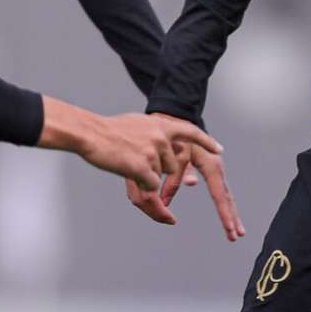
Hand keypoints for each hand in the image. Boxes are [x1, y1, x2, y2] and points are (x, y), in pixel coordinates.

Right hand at [38, 97, 220, 190]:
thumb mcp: (135, 126)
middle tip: (136, 165)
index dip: (205, 141)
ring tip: (124, 162)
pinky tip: (126, 170)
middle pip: (171, 167)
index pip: (190, 131)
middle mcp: (161, 137)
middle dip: (160, 174)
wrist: (91, 134)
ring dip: (145, 179)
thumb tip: (162, 145)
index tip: (219, 150)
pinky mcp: (144, 167)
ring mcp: (154, 152)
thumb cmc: (106, 131)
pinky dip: (141, 186)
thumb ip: (151, 135)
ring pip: (159, 179)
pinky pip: (150, 186)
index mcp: (160, 124)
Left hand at [125, 122, 244, 239]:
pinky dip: (224, 204)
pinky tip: (227, 216)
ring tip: (236, 232)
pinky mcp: (212, 170)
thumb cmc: (172, 137)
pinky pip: (220, 190)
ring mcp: (216, 168)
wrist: (176, 120)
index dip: (224, 213)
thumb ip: (171, 180)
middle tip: (236, 236)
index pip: (219, 193)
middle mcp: (216, 166)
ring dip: (230, 213)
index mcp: (209, 163)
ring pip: (225, 195)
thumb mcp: (171, 157)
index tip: (230, 228)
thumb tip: (166, 202)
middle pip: (226, 196)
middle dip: (231, 217)